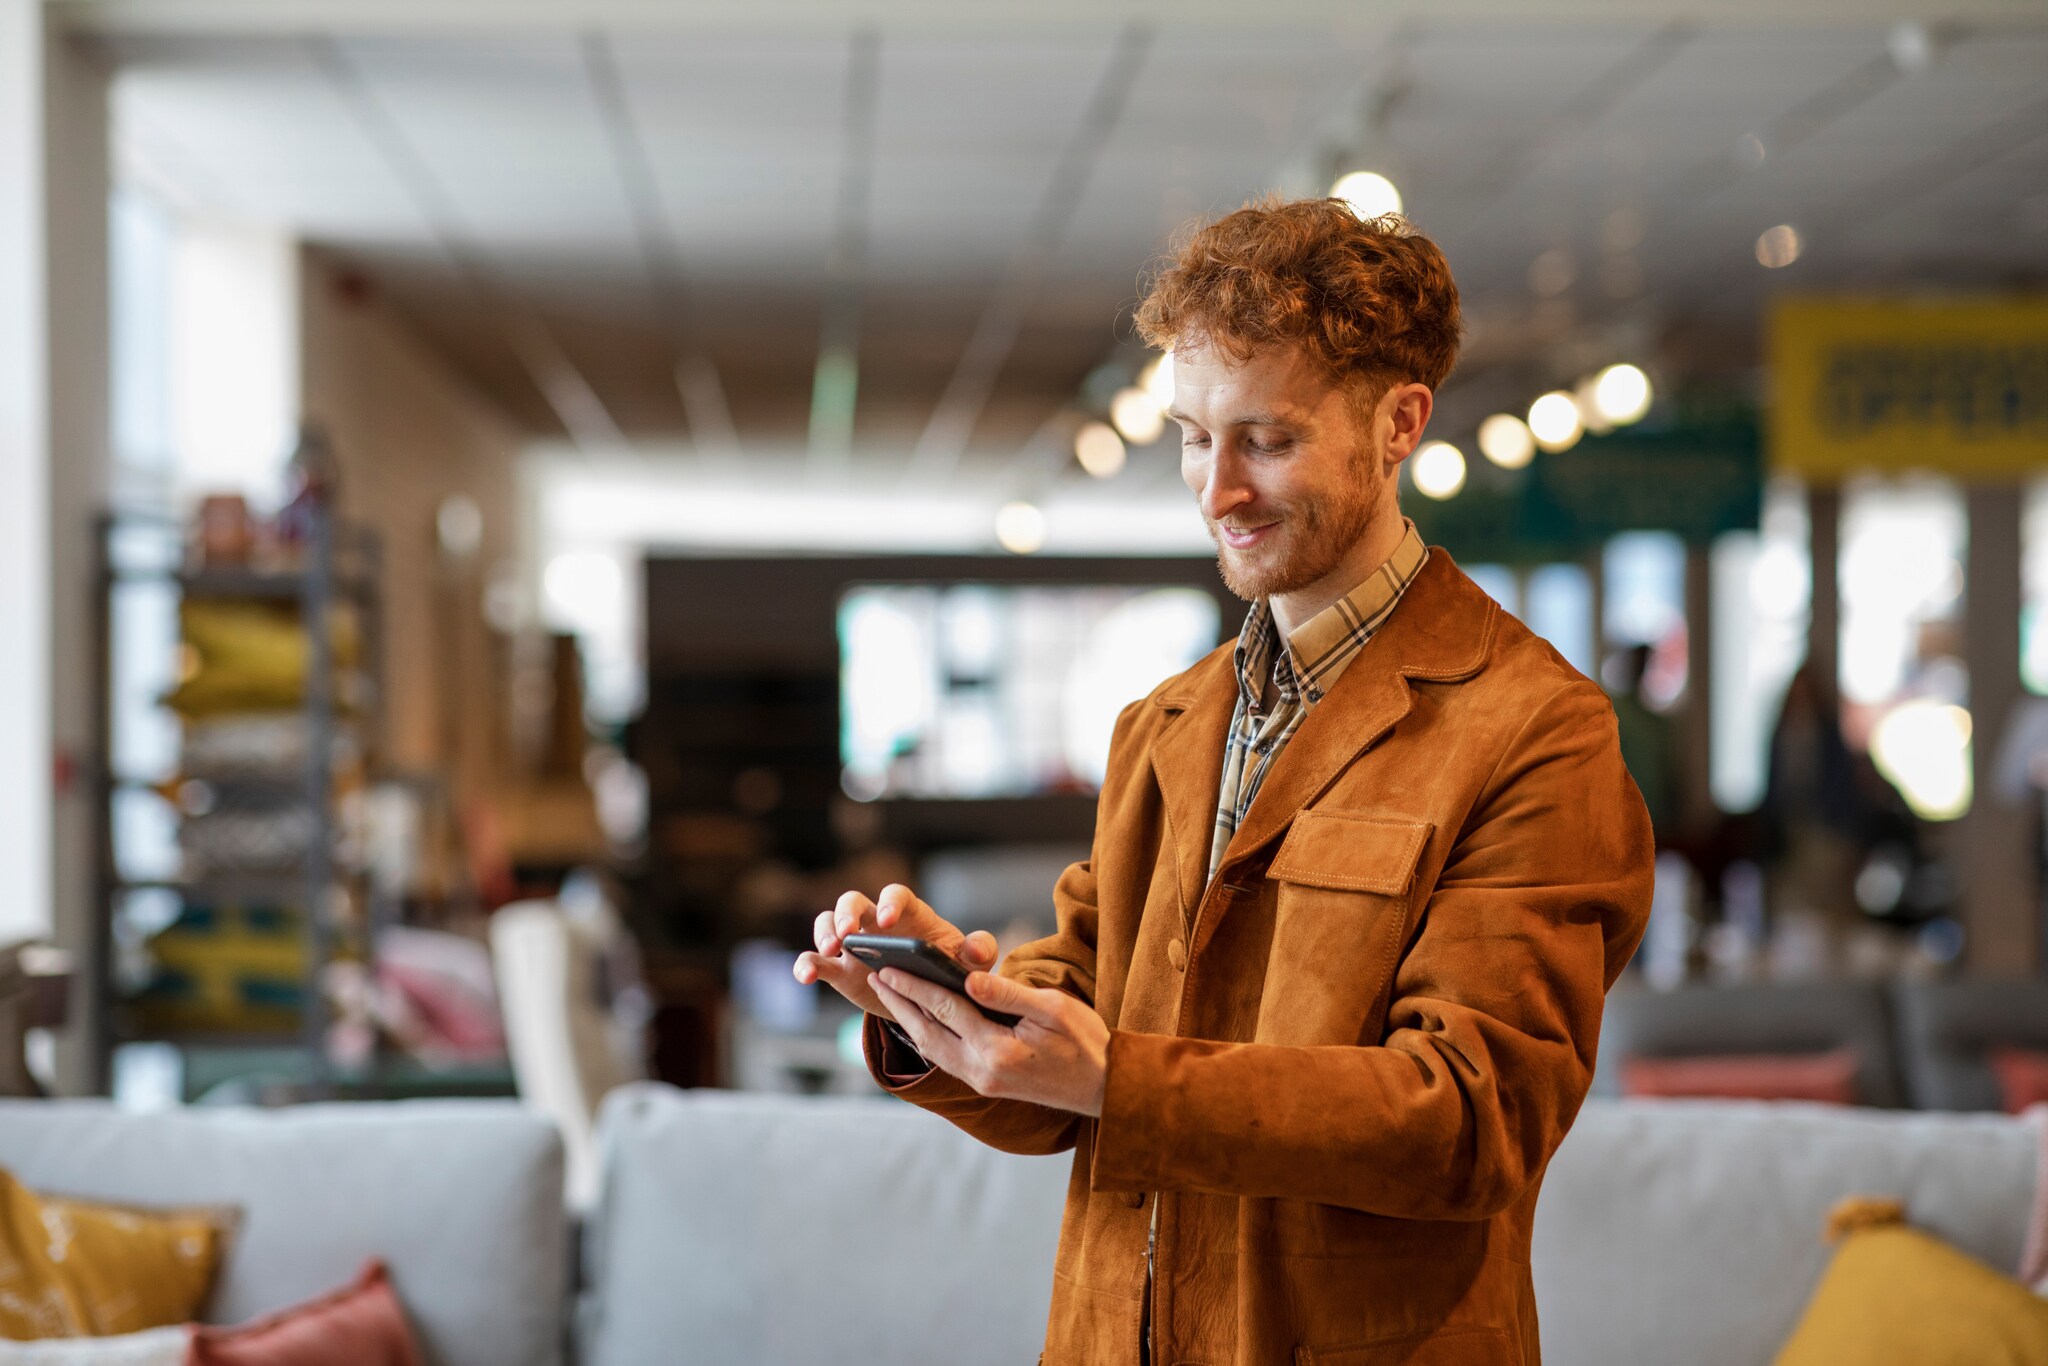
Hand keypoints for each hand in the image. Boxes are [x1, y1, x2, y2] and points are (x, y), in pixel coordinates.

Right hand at [791, 883, 996, 1024]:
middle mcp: (874, 923)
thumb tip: (976, 947)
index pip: (895, 895)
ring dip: (823, 933)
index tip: (887, 922)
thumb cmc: (949, 969)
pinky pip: (814, 960)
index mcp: (909, 915)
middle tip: (848, 934)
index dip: (888, 903)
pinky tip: (806, 975)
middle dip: (847, 913)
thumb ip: (979, 950)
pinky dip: (805, 964)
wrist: (929, 998)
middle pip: (853, 901)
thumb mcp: (970, 963)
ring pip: (827, 923)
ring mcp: (853, 945)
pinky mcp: (839, 969)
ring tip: (827, 952)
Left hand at [867, 966, 1108, 1117]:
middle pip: (928, 1033)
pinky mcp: (988, 1085)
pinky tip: (920, 1023)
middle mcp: (982, 1071)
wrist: (1107, 1088)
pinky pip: (947, 1059)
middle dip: (900, 1003)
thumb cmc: (1086, 1042)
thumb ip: (1007, 994)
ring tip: (890, 995)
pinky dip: (928, 1038)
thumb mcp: (1053, 1008)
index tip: (888, 968)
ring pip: (933, 1050)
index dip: (914, 986)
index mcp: (997, 1050)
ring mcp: (983, 1082)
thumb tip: (968, 978)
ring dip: (909, 1021)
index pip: (946, 1010)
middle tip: (875, 976)